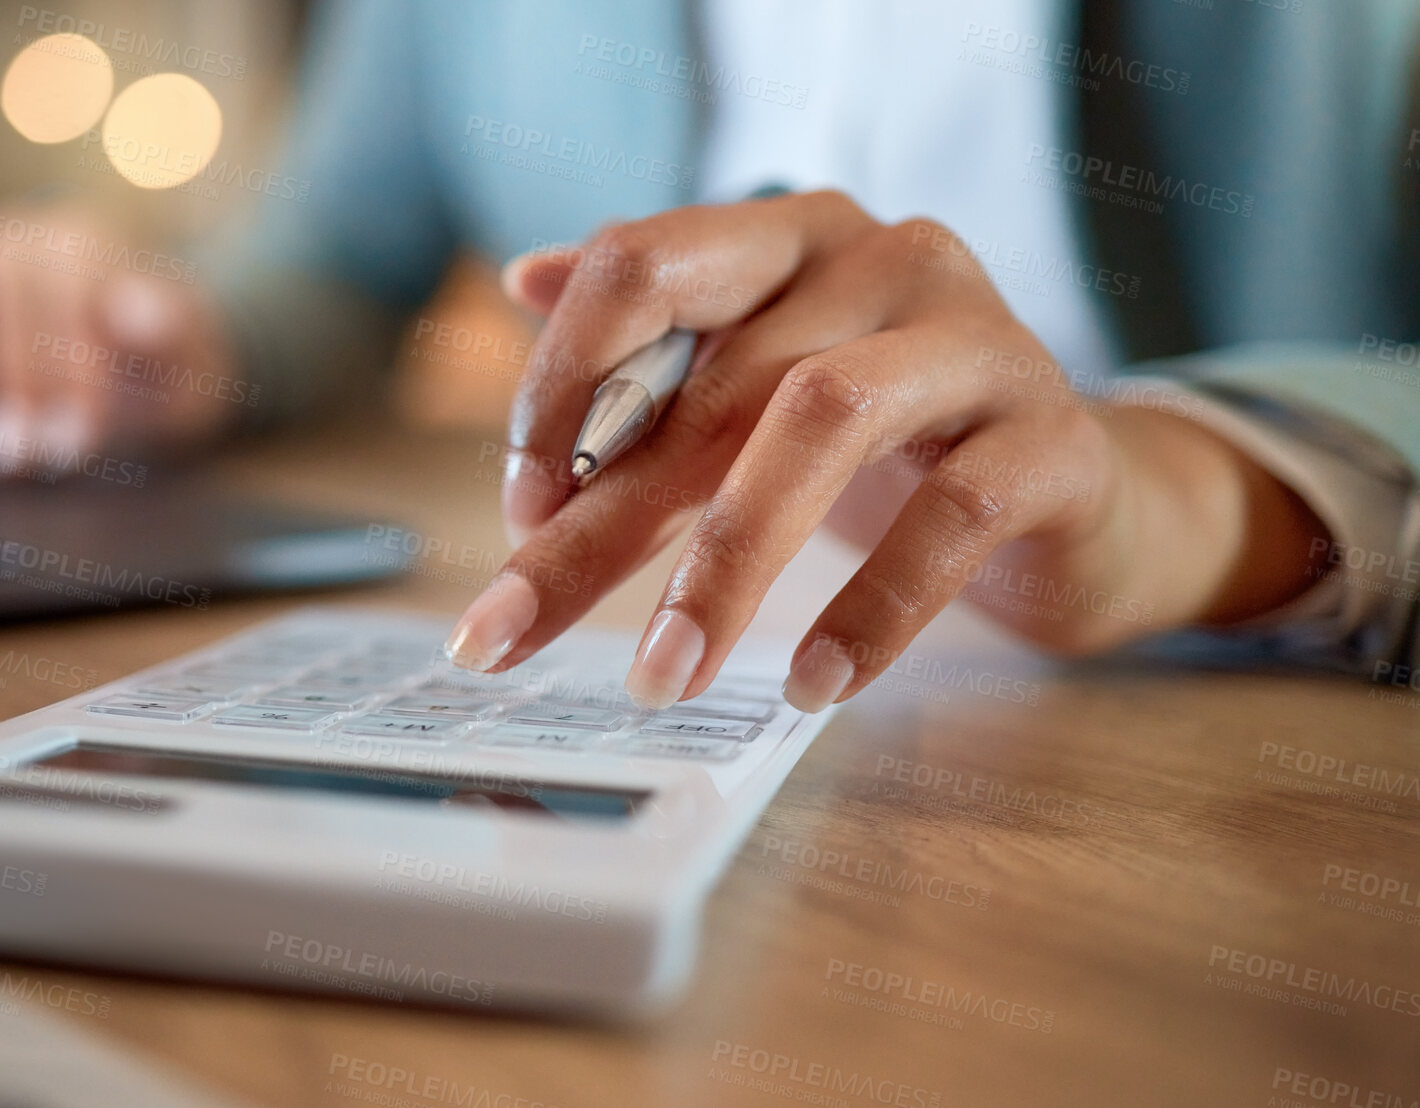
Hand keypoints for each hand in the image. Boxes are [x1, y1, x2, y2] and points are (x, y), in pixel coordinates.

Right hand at [0, 201, 242, 469]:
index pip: (63, 294)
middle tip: (18, 454)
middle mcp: (16, 251)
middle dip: (7, 375)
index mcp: (82, 246)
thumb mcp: (196, 352)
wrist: (158, 361)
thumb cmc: (176, 357)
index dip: (67, 367)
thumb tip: (133, 308)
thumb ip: (170, 328)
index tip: (78, 436)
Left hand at [444, 191, 1326, 709]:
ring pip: (823, 418)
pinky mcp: (1054, 438)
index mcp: (790, 236)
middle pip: (715, 380)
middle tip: (513, 631)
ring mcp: (979, 339)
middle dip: (602, 521)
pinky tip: (810, 683)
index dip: (559, 386)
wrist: (1078, 490)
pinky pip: (951, 515)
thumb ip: (653, 343)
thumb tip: (525, 281)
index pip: (640, 268)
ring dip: (725, 560)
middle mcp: (884, 257)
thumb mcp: (757, 384)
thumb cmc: (891, 439)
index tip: (521, 513)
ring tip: (662, 676)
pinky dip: (871, 608)